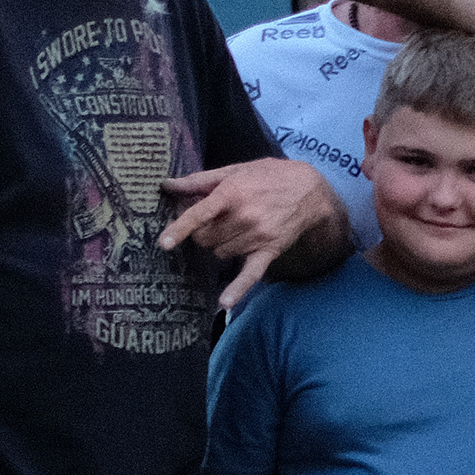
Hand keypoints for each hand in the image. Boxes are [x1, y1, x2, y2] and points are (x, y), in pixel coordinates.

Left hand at [160, 157, 348, 308]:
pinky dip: (236, 289)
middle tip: (213, 221)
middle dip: (202, 232)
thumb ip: (199, 180)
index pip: (199, 214)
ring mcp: (257, 236)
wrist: (310, 190)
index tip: (164, 243)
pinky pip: (249, 274)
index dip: (180, 229)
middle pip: (205, 238)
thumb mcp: (235, 170)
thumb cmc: (269, 176)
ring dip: (219, 245)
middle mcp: (244, 217)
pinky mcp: (269, 251)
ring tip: (233, 229)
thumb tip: (167, 185)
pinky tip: (223, 304)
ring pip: (220, 253)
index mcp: (232, 193)